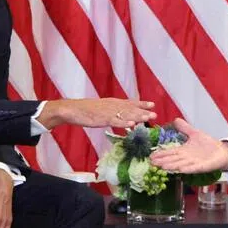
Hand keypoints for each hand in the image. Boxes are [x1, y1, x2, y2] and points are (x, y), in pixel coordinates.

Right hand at [38, 98, 156, 128]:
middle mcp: (112, 105)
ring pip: (125, 114)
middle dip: (143, 111)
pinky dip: (124, 123)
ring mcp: (108, 112)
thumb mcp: (102, 109)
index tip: (152, 104)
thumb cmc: (86, 111)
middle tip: (155, 114)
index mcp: (112, 102)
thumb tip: (122, 118)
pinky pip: (115, 121)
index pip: (129, 102)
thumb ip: (112, 112)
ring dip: (138, 116)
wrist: (71, 109)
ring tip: (148, 118)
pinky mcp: (102, 119)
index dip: (141, 103)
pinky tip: (132, 125)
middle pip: (130, 108)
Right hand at [149, 118, 227, 172]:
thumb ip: (184, 128)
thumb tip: (175, 120)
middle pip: (173, 159)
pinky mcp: (202, 167)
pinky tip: (181, 170)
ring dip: (172, 166)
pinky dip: (187, 169)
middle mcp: (186, 158)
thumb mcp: (194, 133)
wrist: (222, 152)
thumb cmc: (208, 145)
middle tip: (152, 163)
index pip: (170, 152)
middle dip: (163, 161)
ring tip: (162, 167)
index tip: (151, 156)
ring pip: (180, 164)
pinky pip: (194, 168)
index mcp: (183, 150)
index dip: (161, 154)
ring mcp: (194, 163)